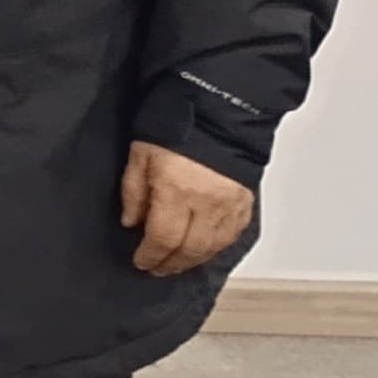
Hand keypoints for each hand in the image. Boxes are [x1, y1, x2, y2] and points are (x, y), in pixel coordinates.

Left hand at [118, 139, 254, 275]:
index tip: (141, 262)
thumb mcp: (140, 154)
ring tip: (178, 263)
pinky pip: (233, 235)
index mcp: (177, 191)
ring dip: (194, 260)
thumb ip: (133, 192)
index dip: (151, 255)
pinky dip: (217, 247)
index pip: (163, 238)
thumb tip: (131, 222)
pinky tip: (205, 249)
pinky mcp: (246, 200)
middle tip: (158, 268)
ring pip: (213, 247)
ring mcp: (230, 204)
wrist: (217, 109)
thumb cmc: (174, 127)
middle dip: (171, 264)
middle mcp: (207, 203)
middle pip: (190, 249)